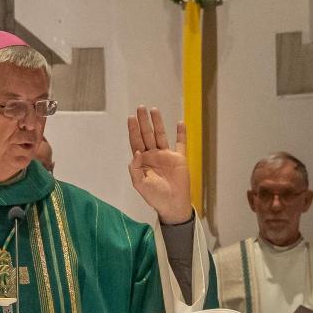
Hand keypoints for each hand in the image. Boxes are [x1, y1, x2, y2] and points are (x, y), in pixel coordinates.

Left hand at [126, 106, 193, 224]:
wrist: (172, 205)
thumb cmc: (154, 197)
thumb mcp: (139, 185)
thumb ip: (134, 169)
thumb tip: (136, 152)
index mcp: (142, 161)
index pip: (136, 142)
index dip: (133, 130)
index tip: (131, 118)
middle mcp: (153, 155)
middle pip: (147, 135)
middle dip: (143, 122)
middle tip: (140, 107)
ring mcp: (166, 156)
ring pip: (161, 135)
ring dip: (158, 123)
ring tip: (154, 110)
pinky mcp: (179, 158)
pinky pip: (181, 143)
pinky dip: (181, 133)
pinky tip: (180, 123)